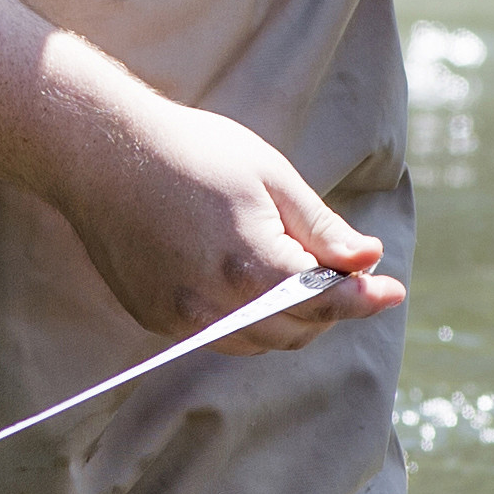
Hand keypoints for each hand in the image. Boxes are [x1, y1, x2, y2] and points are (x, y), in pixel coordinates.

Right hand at [39, 65, 403, 347]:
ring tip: (294, 273)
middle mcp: (214, 305)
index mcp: (250, 266)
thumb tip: (369, 259)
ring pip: (259, 341)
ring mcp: (180, 318)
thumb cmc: (191, 152)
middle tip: (342, 270)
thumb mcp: (269, 177)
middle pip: (296, 330)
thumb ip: (321, 230)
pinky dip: (246, 319)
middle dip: (328, 307)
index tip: (393, 291)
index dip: (363, 298)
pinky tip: (244, 279)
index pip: (325, 302)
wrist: (100, 154)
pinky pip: (219, 335)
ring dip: (289, 319)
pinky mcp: (156, 319)